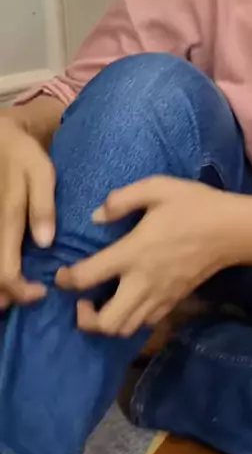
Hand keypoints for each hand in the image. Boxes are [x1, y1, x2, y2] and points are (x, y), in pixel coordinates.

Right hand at [0, 114, 55, 307]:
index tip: (41, 292)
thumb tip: (45, 243)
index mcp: (4, 220)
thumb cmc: (22, 156)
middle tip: (27, 297)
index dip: (21, 290)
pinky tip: (6, 280)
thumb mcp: (39, 172)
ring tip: (12, 295)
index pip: (6, 272)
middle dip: (5, 296)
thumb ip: (42, 205)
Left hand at [56, 176, 246, 337]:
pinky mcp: (174, 302)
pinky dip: (131, 320)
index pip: (87, 277)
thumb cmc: (194, 205)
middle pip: (105, 322)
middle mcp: (142, 282)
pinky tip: (129, 301)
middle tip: (82, 300)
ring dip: (106, 323)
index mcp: (133, 252)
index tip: (62, 275)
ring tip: (102, 304)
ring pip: (125, 329)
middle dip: (85, 318)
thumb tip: (96, 217)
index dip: (66, 280)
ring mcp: (160, 296)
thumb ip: (121, 199)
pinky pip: (146, 324)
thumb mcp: (157, 187)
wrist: (233, 230)